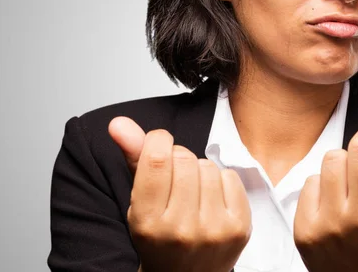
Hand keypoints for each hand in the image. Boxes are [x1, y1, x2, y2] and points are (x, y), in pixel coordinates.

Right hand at [108, 117, 251, 271]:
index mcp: (147, 222)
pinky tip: (211, 200)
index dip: (158, 141)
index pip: (156, 159)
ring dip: (199, 171)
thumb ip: (132, 157)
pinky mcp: (239, 228)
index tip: (158, 144)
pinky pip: (231, 176)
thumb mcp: (138, 200)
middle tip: (174, 180)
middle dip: (178, 158)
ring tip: (192, 193)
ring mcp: (213, 230)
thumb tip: (118, 122)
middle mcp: (180, 229)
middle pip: (184, 158)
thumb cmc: (160, 235)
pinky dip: (221, 181)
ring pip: (208, 166)